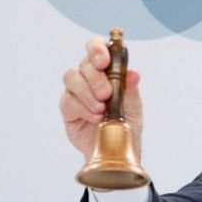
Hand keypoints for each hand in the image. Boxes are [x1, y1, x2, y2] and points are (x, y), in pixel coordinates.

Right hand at [59, 38, 143, 161]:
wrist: (117, 152)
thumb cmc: (126, 127)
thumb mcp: (134, 109)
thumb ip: (131, 90)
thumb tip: (134, 73)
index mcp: (106, 73)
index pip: (96, 50)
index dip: (97, 49)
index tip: (103, 60)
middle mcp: (89, 79)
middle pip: (84, 64)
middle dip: (95, 78)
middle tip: (107, 94)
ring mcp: (76, 93)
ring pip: (71, 79)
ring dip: (87, 93)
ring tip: (102, 109)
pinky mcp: (68, 109)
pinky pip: (68, 101)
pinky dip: (83, 109)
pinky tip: (95, 118)